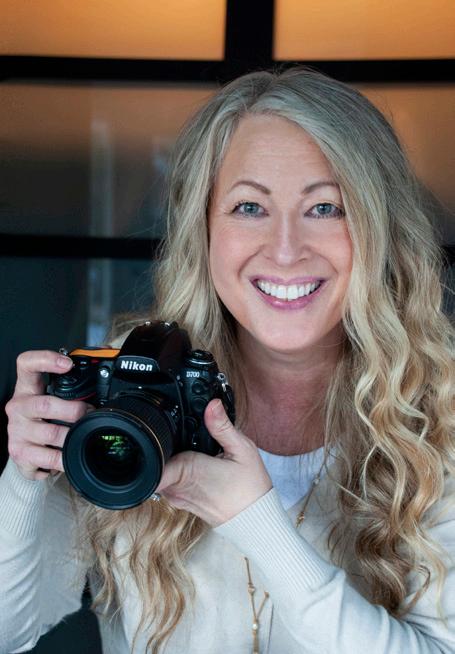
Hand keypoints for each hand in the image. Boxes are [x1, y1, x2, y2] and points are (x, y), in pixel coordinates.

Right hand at [5, 350, 92, 480]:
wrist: (26, 452)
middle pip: (45, 404)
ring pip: (51, 434)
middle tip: (89, 413)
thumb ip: (71, 389)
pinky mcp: (20, 454)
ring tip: (85, 436)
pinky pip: (49, 459)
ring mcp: (16, 431)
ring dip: (74, 437)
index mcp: (27, 388)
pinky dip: (65, 460)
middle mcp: (18, 407)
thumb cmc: (45, 420)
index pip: (27, 364)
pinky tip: (70, 457)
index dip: (45, 360)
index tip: (68, 364)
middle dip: (74, 411)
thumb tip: (106, 377)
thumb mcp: (53, 400)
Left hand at [156, 399, 272, 526]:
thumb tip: (212, 405)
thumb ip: (222, 426)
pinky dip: (177, 471)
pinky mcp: (181, 502)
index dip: (155, 441)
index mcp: (188, 470)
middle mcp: (178, 486)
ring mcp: (177, 497)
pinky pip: (168, 481)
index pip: (154, 458)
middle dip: (167, 445)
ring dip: (172, 459)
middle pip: (156, 459)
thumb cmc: (250, 487)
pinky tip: (197, 466)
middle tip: (190, 440)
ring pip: (161, 470)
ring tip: (196, 453)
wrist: (254, 519)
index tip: (165, 432)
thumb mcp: (242, 449)